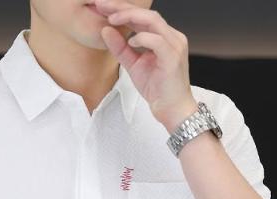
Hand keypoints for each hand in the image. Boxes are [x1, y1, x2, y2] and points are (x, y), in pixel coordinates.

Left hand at [96, 0, 197, 131]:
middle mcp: (171, 36)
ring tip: (112, 19)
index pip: (142, 16)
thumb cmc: (158, 90)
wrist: (172, 110)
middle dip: (123, 7)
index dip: (122, 10)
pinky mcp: (173, 57)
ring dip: (130, 17)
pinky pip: (157, 40)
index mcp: (164, 37)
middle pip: (146, 13)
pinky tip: (130, 41)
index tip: (102, 8)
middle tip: (102, 5)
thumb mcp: (133, 65)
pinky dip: (142, 38)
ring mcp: (174, 45)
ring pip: (152, 21)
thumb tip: (105, 30)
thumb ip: (120, 48)